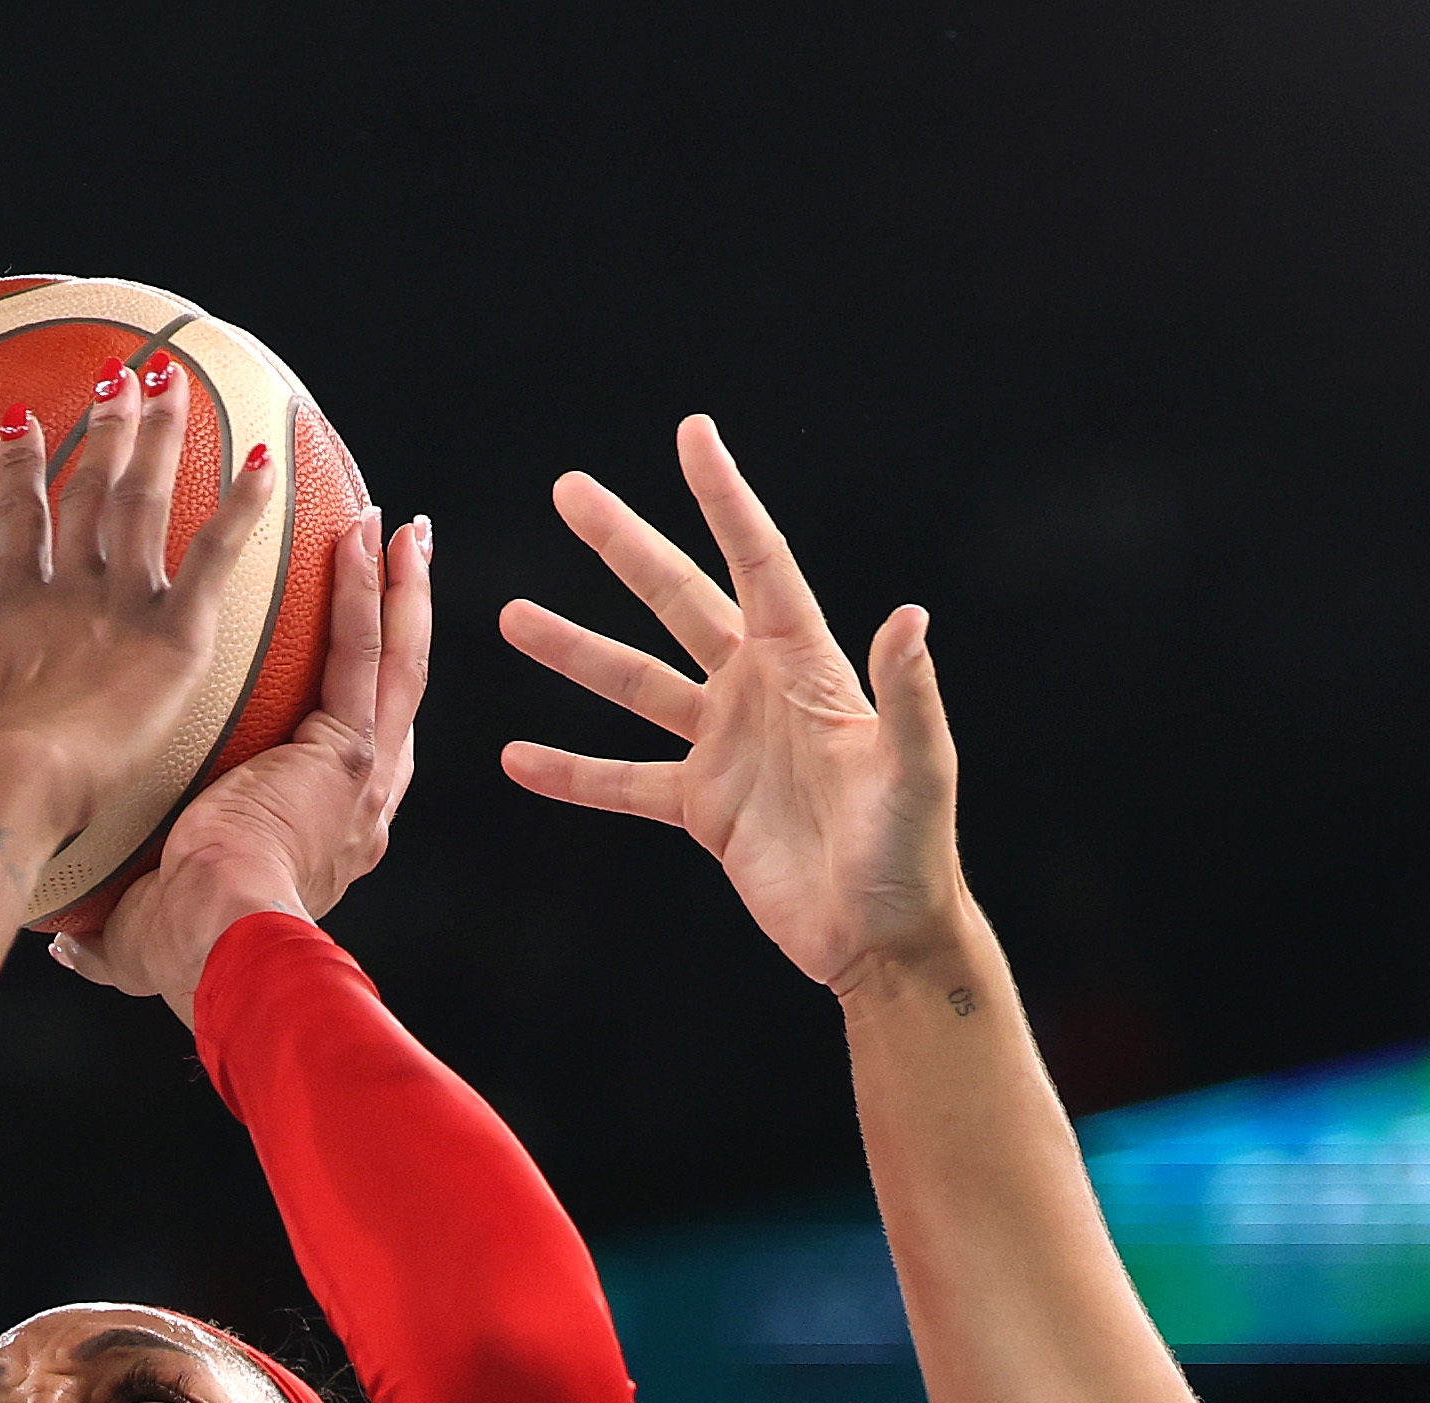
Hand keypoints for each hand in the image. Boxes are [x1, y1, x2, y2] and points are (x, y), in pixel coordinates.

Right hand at [0, 367, 282, 876]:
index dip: (20, 467)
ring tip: (174, 379)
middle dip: (106, 429)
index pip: (21, 519)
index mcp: (18, 608)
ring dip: (159, 437)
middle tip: (120, 375)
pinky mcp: (173, 635)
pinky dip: (239, 507)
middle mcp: (73, 591)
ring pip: (145, 502)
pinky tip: (262, 457)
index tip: (21, 418)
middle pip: (93, 491)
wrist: (9, 783)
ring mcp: (123, 606)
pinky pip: (214, 558)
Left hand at [46, 509, 433, 1020]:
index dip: (353, 704)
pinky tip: (366, 535)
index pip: (343, 759)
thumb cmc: (183, 952)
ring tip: (399, 529)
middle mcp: (355, 809)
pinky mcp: (348, 752)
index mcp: (319, 844)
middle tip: (399, 570)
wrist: (219, 944)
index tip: (348, 661)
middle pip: (388, 698)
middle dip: (400, 629)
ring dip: (400, 590)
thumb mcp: (140, 937)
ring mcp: (359, 777)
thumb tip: (63, 940)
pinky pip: (359, 652)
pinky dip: (367, 589)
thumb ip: (107, 929)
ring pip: (393, 663)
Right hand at [498, 415, 960, 993]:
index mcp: (808, 667)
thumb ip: (908, 695)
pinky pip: (623, 782)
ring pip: (636, 684)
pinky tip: (517, 760)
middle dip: (623, 545)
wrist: (883, 940)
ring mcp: (725, 748)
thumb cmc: (912, 853)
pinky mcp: (702, 809)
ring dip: (576, 652)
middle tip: (569, 491)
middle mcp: (758, 693)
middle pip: (678, 600)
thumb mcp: (917, 770)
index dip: (725, 499)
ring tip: (512, 617)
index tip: (692, 435)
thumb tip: (909, 617)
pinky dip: (572, 774)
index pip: (758, 563)